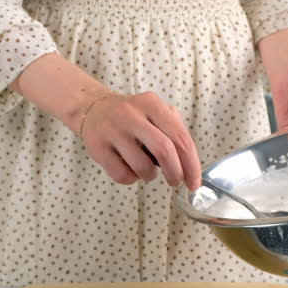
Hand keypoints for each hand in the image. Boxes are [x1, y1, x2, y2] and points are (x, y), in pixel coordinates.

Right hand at [79, 91, 201, 189]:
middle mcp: (131, 114)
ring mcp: (112, 130)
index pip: (181, 137)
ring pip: (142, 166)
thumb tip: (190, 168)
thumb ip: (175, 132)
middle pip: (164, 150)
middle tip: (176, 182)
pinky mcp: (98, 147)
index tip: (194, 183)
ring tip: (147, 171)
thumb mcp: (156, 112)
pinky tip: (129, 170)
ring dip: (150, 176)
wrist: (93, 108)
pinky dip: (131, 179)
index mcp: (152, 104)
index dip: (192, 165)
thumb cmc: (133, 117)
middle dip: (175, 173)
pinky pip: (122, 174)